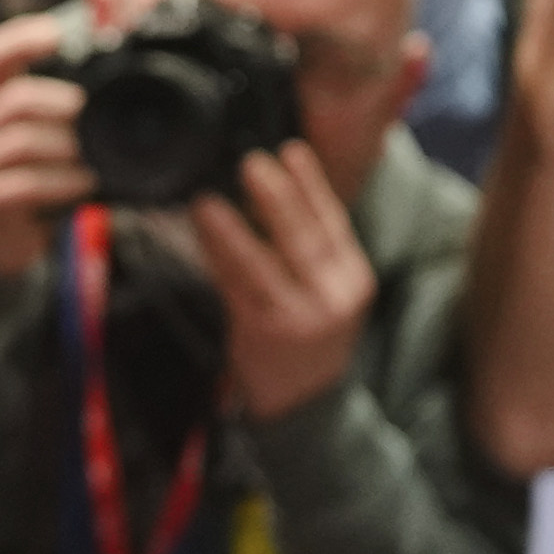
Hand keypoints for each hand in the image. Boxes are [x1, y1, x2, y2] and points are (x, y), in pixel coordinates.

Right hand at [0, 6, 88, 278]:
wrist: (7, 229)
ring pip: (21, 142)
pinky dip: (61, 183)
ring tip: (98, 155)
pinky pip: (25, 185)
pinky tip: (86, 185)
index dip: (20, 40)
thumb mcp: (59, 117)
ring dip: (67, 147)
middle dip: (60, 103)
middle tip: (94, 111)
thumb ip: (86, 52)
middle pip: (15, 99)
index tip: (58, 36)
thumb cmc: (41, 163)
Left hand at [186, 140, 377, 423]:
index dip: (312, 185)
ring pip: (264, 265)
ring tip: (208, 200)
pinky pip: (235, 288)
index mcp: (352, 278)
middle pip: (305, 239)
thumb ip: (307, 245)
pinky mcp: (264, 335)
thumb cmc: (307, 333)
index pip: (334, 223)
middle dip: (279, 198)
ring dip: (233, 229)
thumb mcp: (325, 289)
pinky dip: (216, 256)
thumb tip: (271, 187)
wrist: (306, 402)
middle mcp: (333, 298)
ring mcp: (299, 319)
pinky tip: (201, 232)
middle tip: (253, 162)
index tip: (291, 151)